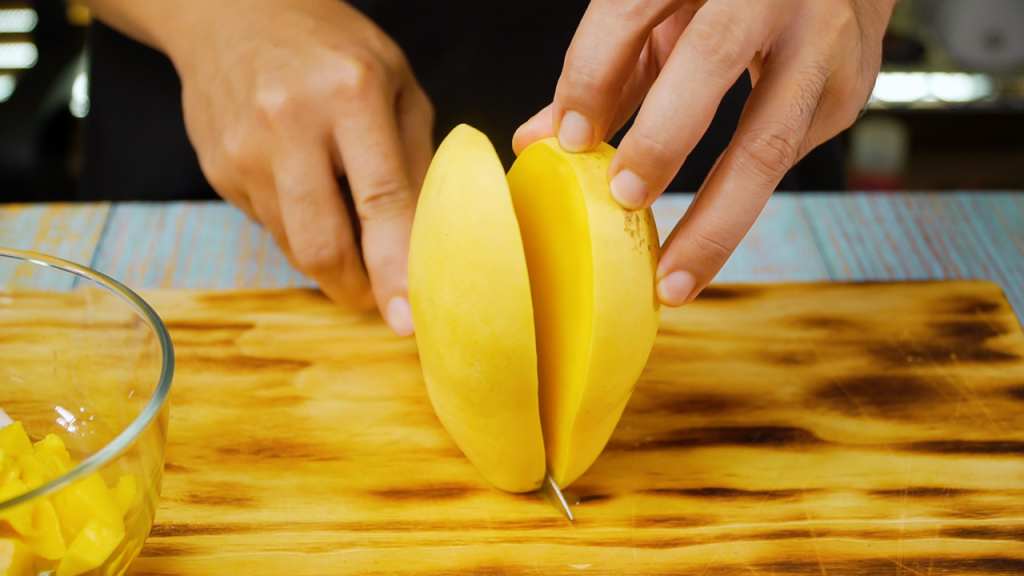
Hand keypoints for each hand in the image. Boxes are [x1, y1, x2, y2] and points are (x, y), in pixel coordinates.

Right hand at [167, 0, 432, 335]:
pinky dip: (299, 230)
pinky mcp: (217, 170)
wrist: (229, 11)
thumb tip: (431, 239)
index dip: (396, 268)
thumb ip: (417, 157)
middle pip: (323, 246)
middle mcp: (290, 124)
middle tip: (380, 295)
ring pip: (294, 247)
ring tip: (347, 225)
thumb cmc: (328, 44)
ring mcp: (244, 151)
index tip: (408, 318)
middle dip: (357, 289)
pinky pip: (269, 227)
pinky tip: (307, 190)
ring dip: (331, 260)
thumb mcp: (395, 80)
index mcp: (350, 94)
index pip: (381, 201)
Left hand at [514, 0, 893, 305]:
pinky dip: (739, 201)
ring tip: (674, 280)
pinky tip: (709, 238)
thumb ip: (607, 63)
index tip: (565, 139)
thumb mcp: (665, 4)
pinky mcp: (851, 90)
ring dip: (716, 223)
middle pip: (712, 62)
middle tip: (622, 201)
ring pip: (769, 144)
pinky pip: (785, 156)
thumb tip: (538, 140)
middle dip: (660, 141)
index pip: (633, 6)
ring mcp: (829, 40)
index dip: (594, 71)